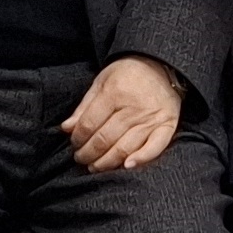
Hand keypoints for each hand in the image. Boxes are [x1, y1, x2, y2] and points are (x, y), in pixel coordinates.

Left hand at [59, 56, 185, 171]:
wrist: (161, 65)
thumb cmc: (127, 74)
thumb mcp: (101, 82)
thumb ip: (84, 107)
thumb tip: (66, 128)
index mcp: (114, 93)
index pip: (89, 124)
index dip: (78, 138)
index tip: (74, 144)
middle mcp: (133, 107)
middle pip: (104, 139)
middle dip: (88, 154)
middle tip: (81, 159)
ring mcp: (151, 119)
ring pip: (125, 148)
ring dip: (107, 163)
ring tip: (95, 166)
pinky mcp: (166, 126)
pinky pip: (155, 147)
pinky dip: (142, 159)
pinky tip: (127, 166)